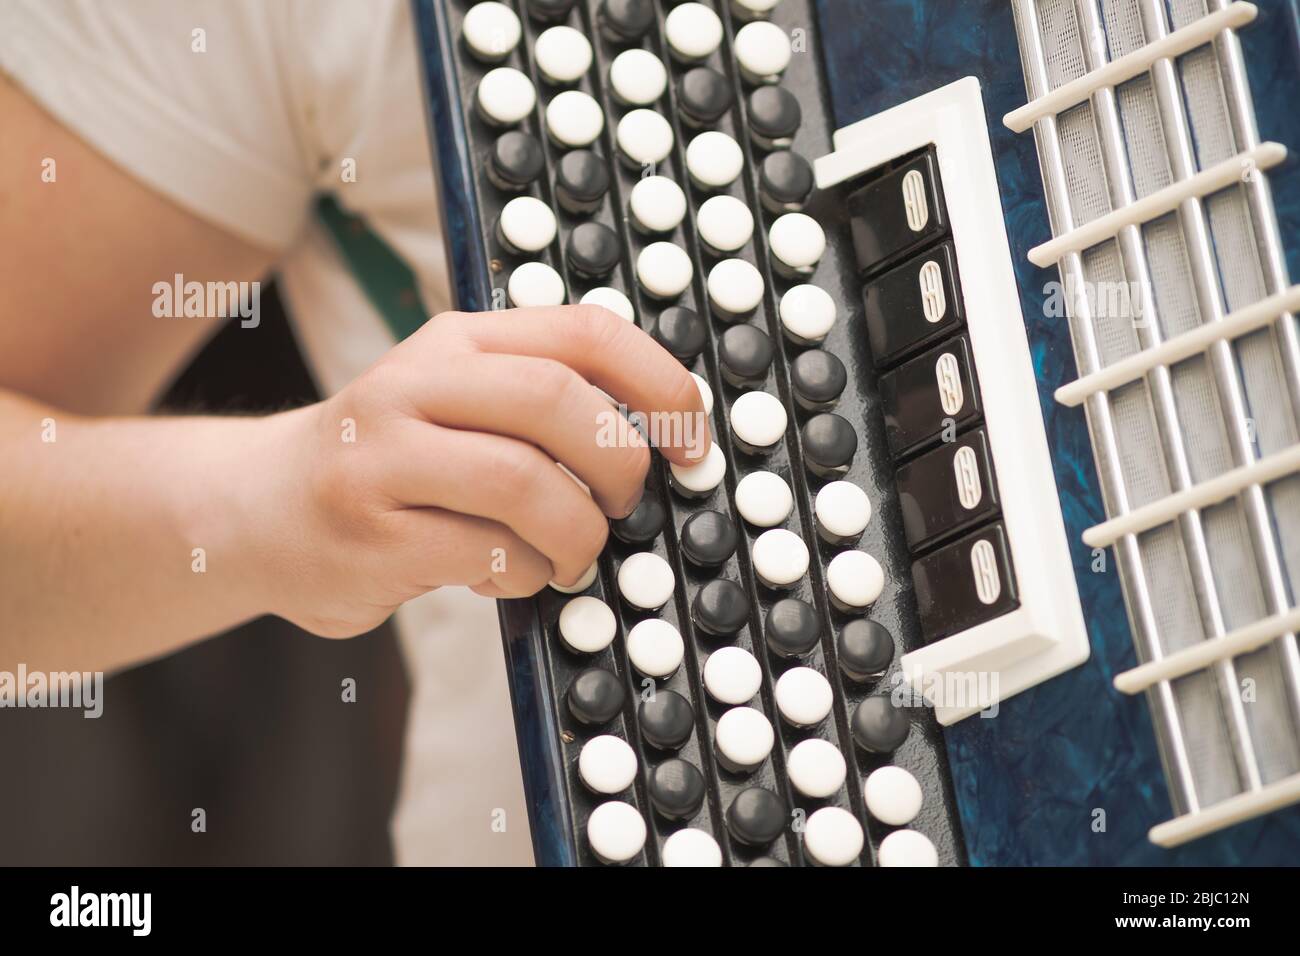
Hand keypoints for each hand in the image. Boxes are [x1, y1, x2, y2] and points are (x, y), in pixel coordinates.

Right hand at [265, 305, 710, 637]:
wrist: (255, 508)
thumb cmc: (387, 461)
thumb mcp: (453, 400)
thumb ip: (537, 399)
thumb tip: (661, 441)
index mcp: (458, 342)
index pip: (584, 331)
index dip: (661, 385)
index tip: (692, 441)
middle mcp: (416, 382)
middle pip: (560, 402)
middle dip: (621, 467)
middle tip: (625, 507)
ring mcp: (383, 455)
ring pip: (527, 484)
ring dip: (577, 536)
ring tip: (570, 556)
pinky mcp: (370, 531)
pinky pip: (489, 554)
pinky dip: (527, 576)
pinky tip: (511, 577)